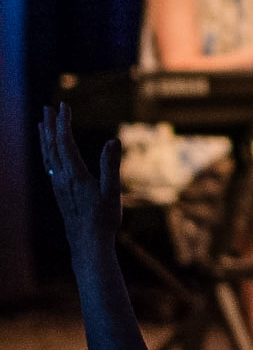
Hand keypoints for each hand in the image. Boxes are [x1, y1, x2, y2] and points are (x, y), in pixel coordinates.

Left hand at [39, 104, 121, 250]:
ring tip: (43, 123)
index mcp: (74, 175)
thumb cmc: (103, 219)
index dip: (63, 123)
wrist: (88, 243)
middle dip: (51, 125)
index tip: (64, 106)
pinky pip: (49, 166)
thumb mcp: (113, 191)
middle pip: (52, 146)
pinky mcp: (59, 192)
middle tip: (49, 107)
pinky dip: (47, 152)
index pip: (65, 143)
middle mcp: (61, 178)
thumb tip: (113, 140)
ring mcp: (58, 185)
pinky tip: (49, 151)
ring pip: (48, 156)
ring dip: (45, 138)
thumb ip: (111, 165)